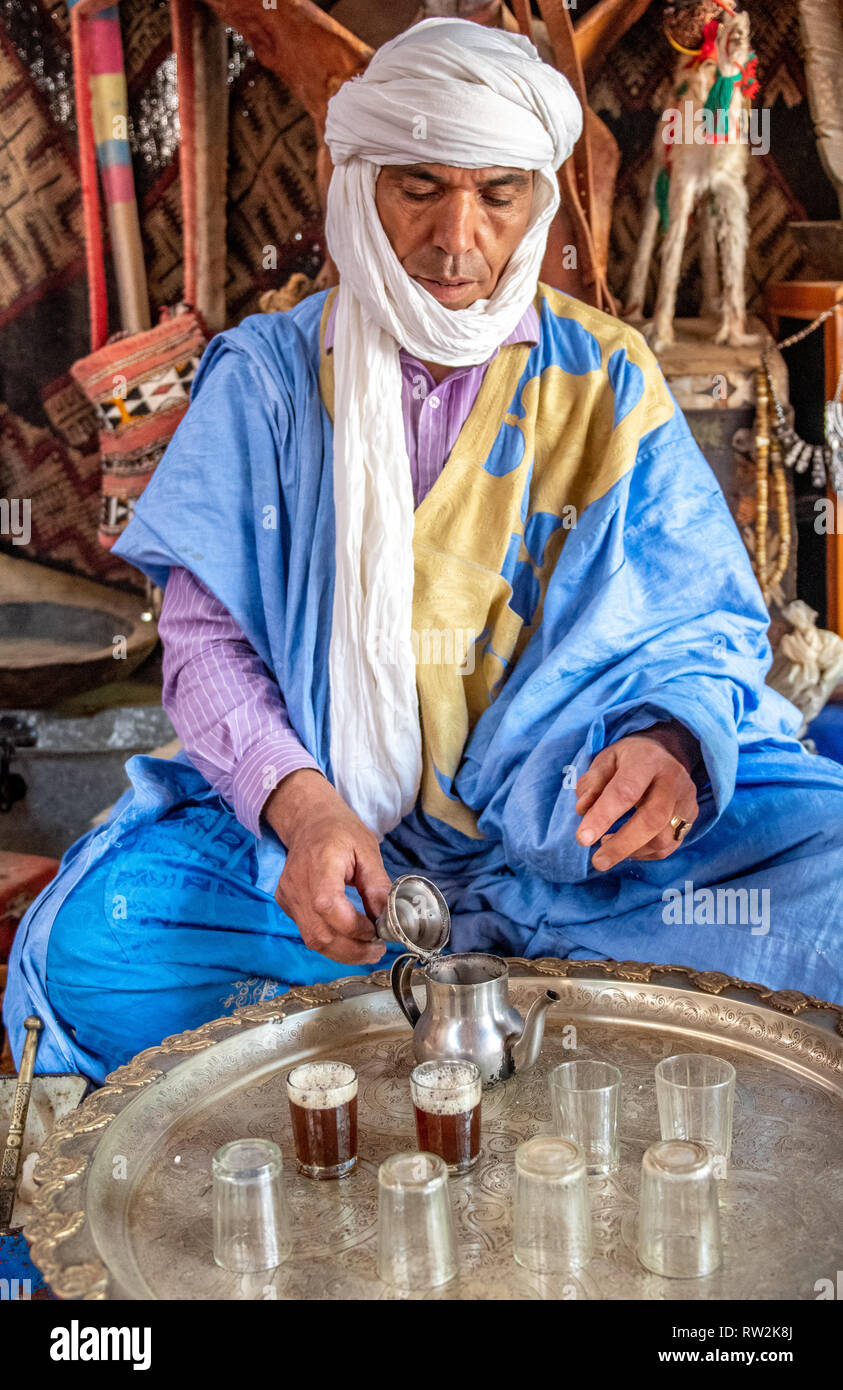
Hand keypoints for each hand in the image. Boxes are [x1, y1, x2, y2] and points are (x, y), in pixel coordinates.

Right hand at [264, 770, 388, 965]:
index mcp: (320, 864)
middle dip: (352, 950)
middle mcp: (297, 884)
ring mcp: (288, 897)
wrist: (308, 822)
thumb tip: (389, 920)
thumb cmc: (340, 832)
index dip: (352, 927)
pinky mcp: (287, 905)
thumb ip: (377, 886)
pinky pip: (308, 933)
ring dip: (343, 952)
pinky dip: (331, 942)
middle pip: (319, 933)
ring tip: (367, 949)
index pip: (327, 905)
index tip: (375, 931)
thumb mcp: (368, 850)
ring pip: (313, 940)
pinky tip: (349, 937)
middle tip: (378, 950)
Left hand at [575, 722, 699, 871]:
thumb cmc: (627, 760)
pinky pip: (670, 846)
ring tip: (607, 843)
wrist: (663, 753)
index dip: (603, 816)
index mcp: (647, 760)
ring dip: (632, 850)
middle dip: (622, 845)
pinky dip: (644, 853)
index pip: (625, 790)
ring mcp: (686, 799)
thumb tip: (584, 810)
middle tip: (598, 861)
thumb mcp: (605, 760)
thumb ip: (592, 783)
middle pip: (652, 819)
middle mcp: (673, 779)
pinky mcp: (692, 817)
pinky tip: (627, 847)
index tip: (583, 838)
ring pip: (664, 838)